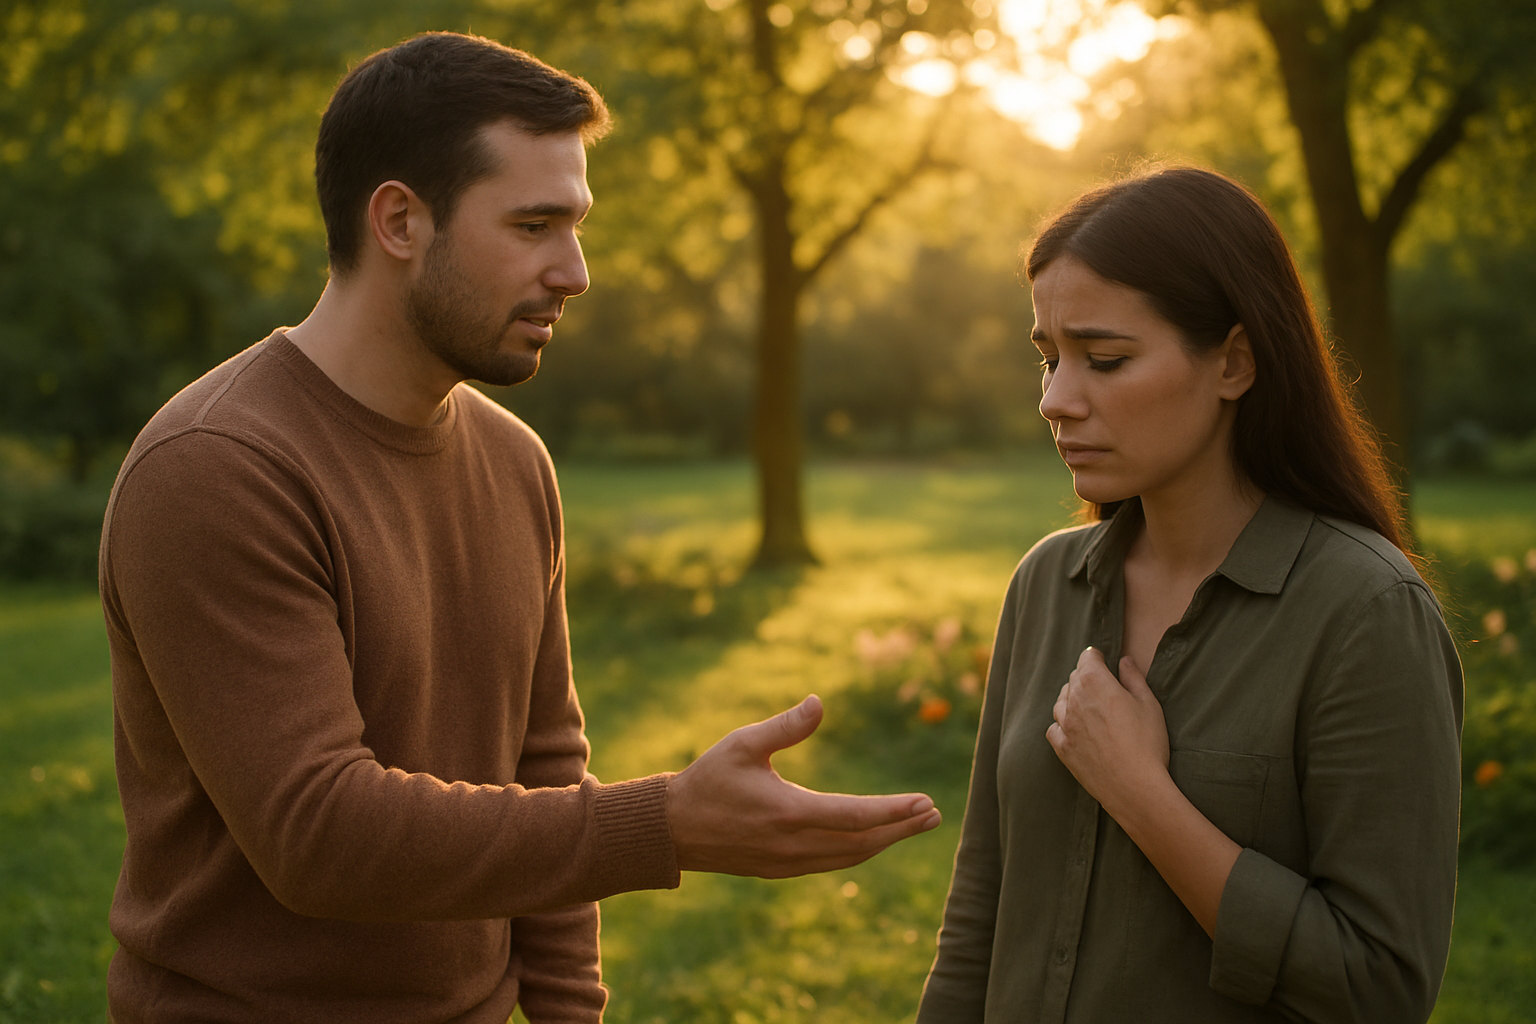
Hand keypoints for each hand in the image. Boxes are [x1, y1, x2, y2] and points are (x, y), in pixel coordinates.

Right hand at [666, 694, 941, 876]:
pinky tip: (873, 840)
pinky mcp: (781, 869)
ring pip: (850, 857)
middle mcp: (793, 844)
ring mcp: (788, 862)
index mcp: (788, 812)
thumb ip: (785, 726)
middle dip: (901, 828)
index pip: (856, 816)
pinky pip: (831, 863)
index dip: (894, 811)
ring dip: (885, 842)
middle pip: (862, 842)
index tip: (924, 802)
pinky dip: (859, 852)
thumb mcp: (742, 744)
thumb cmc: (708, 779)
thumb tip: (820, 702)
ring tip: (915, 825)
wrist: (671, 829)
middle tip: (934, 814)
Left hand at [1045, 647, 1169, 818]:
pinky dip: (1062, 724)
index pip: (1087, 658)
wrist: (1135, 787)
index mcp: (1095, 683)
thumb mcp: (1149, 704)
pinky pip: (1054, 728)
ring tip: (1088, 705)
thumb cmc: (1148, 743)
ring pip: (1061, 701)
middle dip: (1086, 677)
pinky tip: (1073, 728)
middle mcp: (1074, 700)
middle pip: (1074, 678)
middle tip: (1102, 684)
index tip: (1102, 659)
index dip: (1096, 657)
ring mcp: (1065, 725)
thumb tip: (1124, 661)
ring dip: (1072, 698)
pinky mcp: (1062, 748)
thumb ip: (1134, 678)